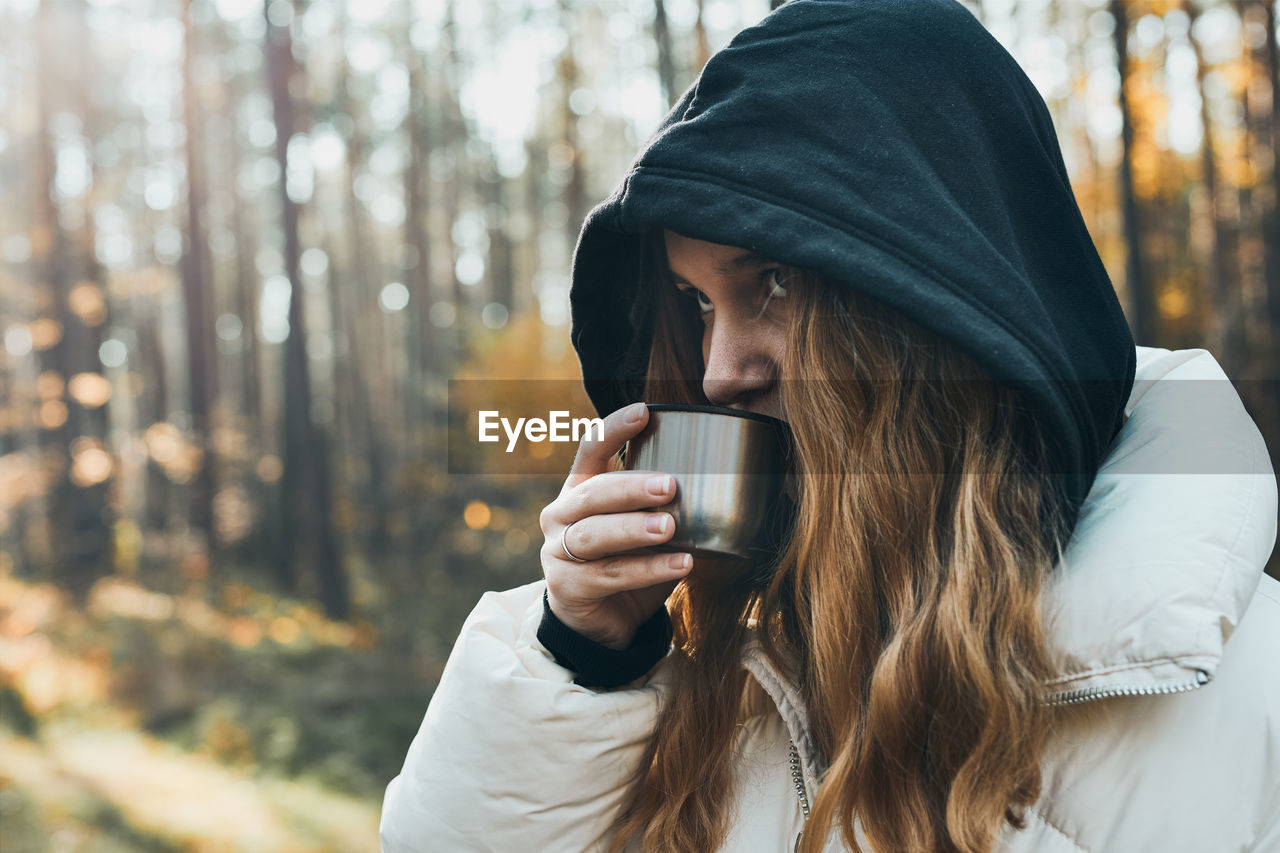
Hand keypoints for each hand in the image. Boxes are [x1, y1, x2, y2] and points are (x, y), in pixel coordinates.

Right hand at [539, 402, 691, 648]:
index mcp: (580, 489)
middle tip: (669, 485)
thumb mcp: (645, 528)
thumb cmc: (631, 561)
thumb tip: (726, 476)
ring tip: (670, 526)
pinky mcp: (565, 586)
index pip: (590, 450)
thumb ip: (664, 504)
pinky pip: (608, 575)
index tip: (644, 412)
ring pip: (594, 535)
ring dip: (633, 529)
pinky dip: (647, 570)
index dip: (613, 429)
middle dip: (630, 487)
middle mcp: (561, 514)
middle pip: (592, 494)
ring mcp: (557, 551)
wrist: (604, 621)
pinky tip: (680, 564)